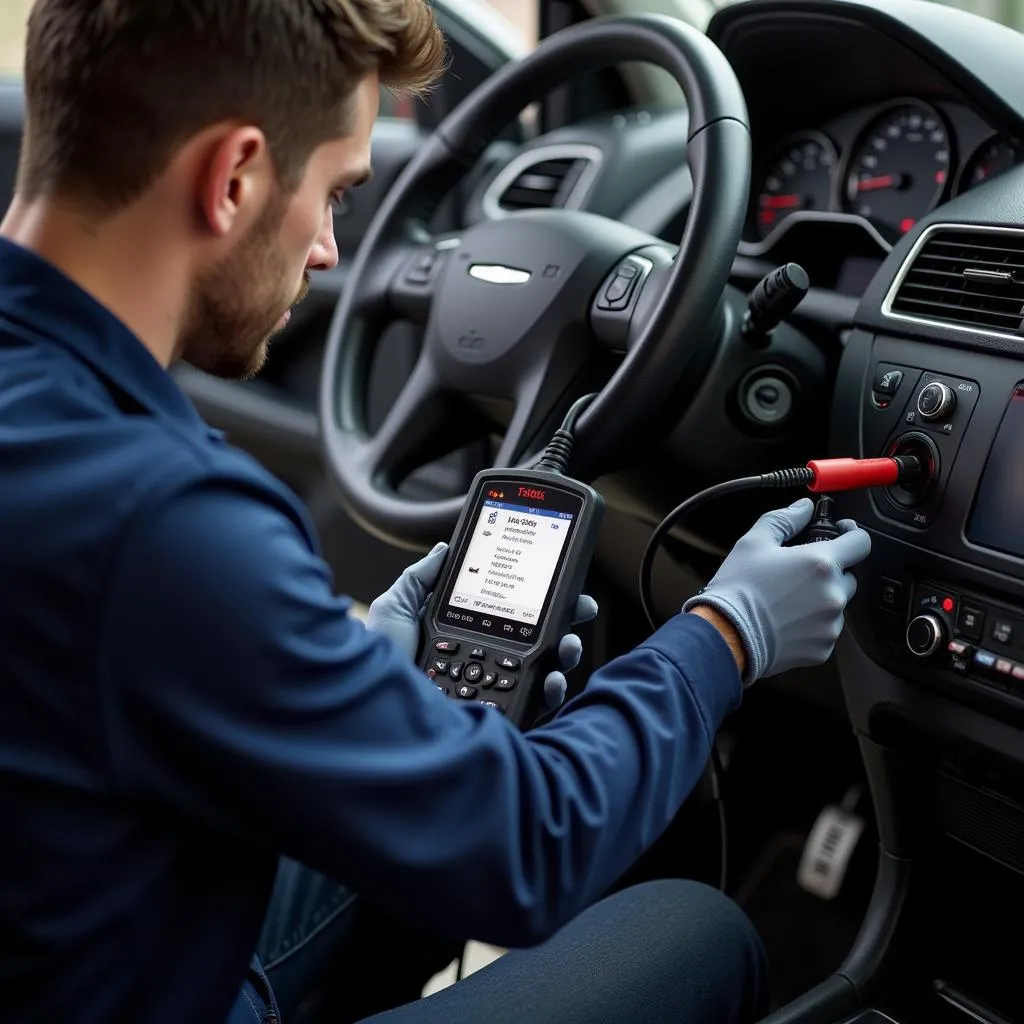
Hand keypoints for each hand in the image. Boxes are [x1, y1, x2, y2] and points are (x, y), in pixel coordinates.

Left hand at [365, 543, 598, 709]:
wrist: (371, 710)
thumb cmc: (376, 664)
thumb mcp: (394, 609)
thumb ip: (420, 577)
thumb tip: (444, 546)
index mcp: (464, 634)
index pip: (510, 611)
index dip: (538, 595)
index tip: (559, 577)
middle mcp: (484, 663)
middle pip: (537, 638)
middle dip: (566, 619)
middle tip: (581, 606)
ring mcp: (494, 692)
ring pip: (545, 670)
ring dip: (567, 651)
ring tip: (568, 643)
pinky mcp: (498, 719)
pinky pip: (537, 704)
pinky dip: (553, 690)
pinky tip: (553, 678)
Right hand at [683, 498, 870, 683]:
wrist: (726, 635)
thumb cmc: (738, 590)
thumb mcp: (754, 543)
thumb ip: (784, 519)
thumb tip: (803, 508)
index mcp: (821, 564)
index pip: (860, 542)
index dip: (852, 534)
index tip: (843, 534)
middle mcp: (833, 595)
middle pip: (848, 576)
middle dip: (830, 572)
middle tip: (798, 574)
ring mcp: (830, 625)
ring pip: (836, 605)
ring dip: (820, 599)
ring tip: (787, 601)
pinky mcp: (823, 649)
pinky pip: (825, 630)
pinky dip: (811, 625)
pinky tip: (786, 620)